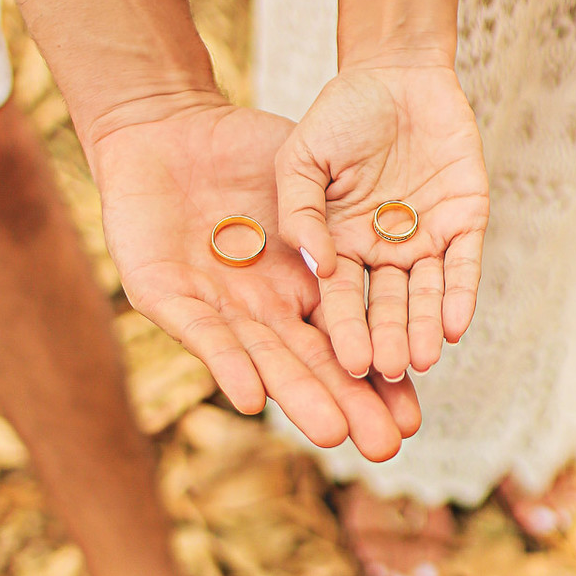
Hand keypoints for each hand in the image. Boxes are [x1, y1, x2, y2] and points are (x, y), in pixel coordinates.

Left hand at [89, 95, 419, 460]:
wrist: (165, 126)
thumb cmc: (241, 148)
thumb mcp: (306, 183)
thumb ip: (334, 228)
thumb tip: (390, 264)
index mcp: (296, 287)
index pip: (343, 341)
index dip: (376, 380)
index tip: (413, 416)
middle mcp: (258, 308)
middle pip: (309, 363)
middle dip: (346, 405)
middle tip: (387, 448)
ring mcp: (212, 305)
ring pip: (260, 358)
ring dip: (295, 396)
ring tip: (333, 434)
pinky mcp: (161, 294)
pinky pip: (199, 332)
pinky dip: (226, 363)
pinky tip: (252, 397)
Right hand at [275, 60, 488, 381]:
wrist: (395, 73)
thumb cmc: (340, 114)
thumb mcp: (301, 157)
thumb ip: (301, 209)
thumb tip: (318, 266)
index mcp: (340, 245)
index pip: (342, 299)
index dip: (346, 331)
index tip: (348, 363)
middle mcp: (383, 253)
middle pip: (387, 307)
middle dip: (388, 339)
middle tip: (386, 372)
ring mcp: (425, 239)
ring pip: (427, 295)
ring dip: (424, 328)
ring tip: (421, 360)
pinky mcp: (464, 221)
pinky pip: (464, 266)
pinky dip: (460, 296)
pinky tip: (455, 327)